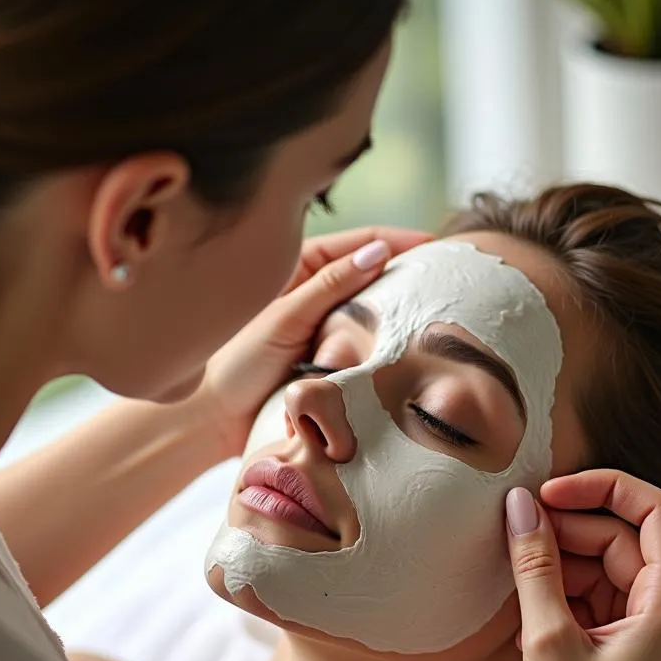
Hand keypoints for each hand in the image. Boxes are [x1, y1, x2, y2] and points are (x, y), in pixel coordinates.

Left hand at [200, 226, 430, 456]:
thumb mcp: (285, 317)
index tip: (439, 245)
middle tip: (448, 279)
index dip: (399, 241)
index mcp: (300, 268)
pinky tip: (407, 351)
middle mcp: (315, 294)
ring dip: (397, 314)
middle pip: (371, 276)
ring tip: (436, 313)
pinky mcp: (327, 361)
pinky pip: (363, 348)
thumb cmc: (236, 362)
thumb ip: (330, 286)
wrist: (212, 418)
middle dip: (407, 275)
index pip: (360, 243)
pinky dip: (382, 348)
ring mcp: (323, 327)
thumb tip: (377, 252)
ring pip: (371, 314)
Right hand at [504, 471, 660, 660]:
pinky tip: (532, 609)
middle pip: (626, 543)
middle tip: (517, 534)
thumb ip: (534, 565)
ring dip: (566, 567)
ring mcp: (659, 641)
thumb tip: (520, 508)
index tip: (550, 493)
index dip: (604, 488)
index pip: (657, 513)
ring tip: (518, 580)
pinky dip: (570, 597)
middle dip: (571, 532)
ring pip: (612, 574)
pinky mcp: (637, 658)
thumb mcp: (546, 638)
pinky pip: (606, 605)